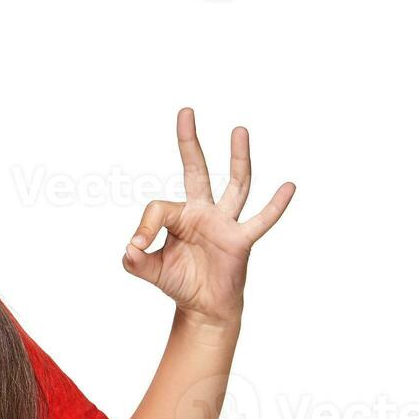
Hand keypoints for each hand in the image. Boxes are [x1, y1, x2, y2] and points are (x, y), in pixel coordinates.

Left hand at [121, 108, 294, 327]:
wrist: (203, 307)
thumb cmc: (179, 282)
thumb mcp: (150, 271)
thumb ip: (135, 260)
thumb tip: (130, 247)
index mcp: (179, 216)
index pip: (158, 208)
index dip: (144, 227)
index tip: (137, 247)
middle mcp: (203, 212)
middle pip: (197, 170)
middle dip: (189, 143)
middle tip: (185, 111)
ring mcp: (224, 224)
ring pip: (235, 185)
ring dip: (237, 158)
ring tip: (239, 130)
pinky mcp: (241, 240)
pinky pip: (261, 221)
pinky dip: (275, 206)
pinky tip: (288, 186)